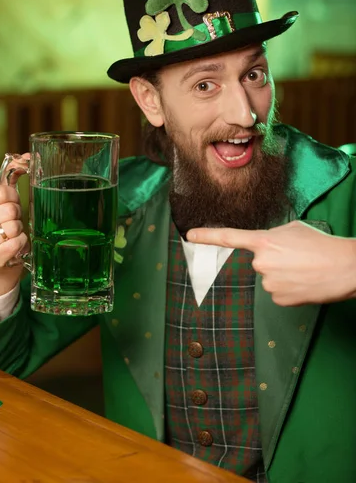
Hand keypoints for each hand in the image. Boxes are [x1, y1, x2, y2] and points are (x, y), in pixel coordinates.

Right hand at [0, 164, 28, 298]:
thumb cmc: (2, 220)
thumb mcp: (3, 196)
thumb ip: (14, 173)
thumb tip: (28, 156)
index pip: (2, 192)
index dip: (13, 197)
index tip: (11, 202)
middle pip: (10, 210)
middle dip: (17, 214)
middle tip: (12, 220)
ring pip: (14, 227)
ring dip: (19, 229)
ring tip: (11, 232)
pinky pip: (16, 243)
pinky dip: (21, 243)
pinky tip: (13, 243)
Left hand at [187, 221, 355, 305]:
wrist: (345, 268)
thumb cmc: (321, 244)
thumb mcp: (293, 230)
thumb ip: (271, 237)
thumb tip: (264, 249)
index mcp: (264, 241)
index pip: (228, 237)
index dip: (207, 236)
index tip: (189, 235)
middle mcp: (261, 264)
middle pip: (258, 262)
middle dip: (273, 259)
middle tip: (297, 257)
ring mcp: (268, 284)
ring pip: (268, 278)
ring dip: (282, 274)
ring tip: (304, 269)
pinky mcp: (278, 300)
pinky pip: (277, 292)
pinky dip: (288, 288)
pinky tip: (303, 282)